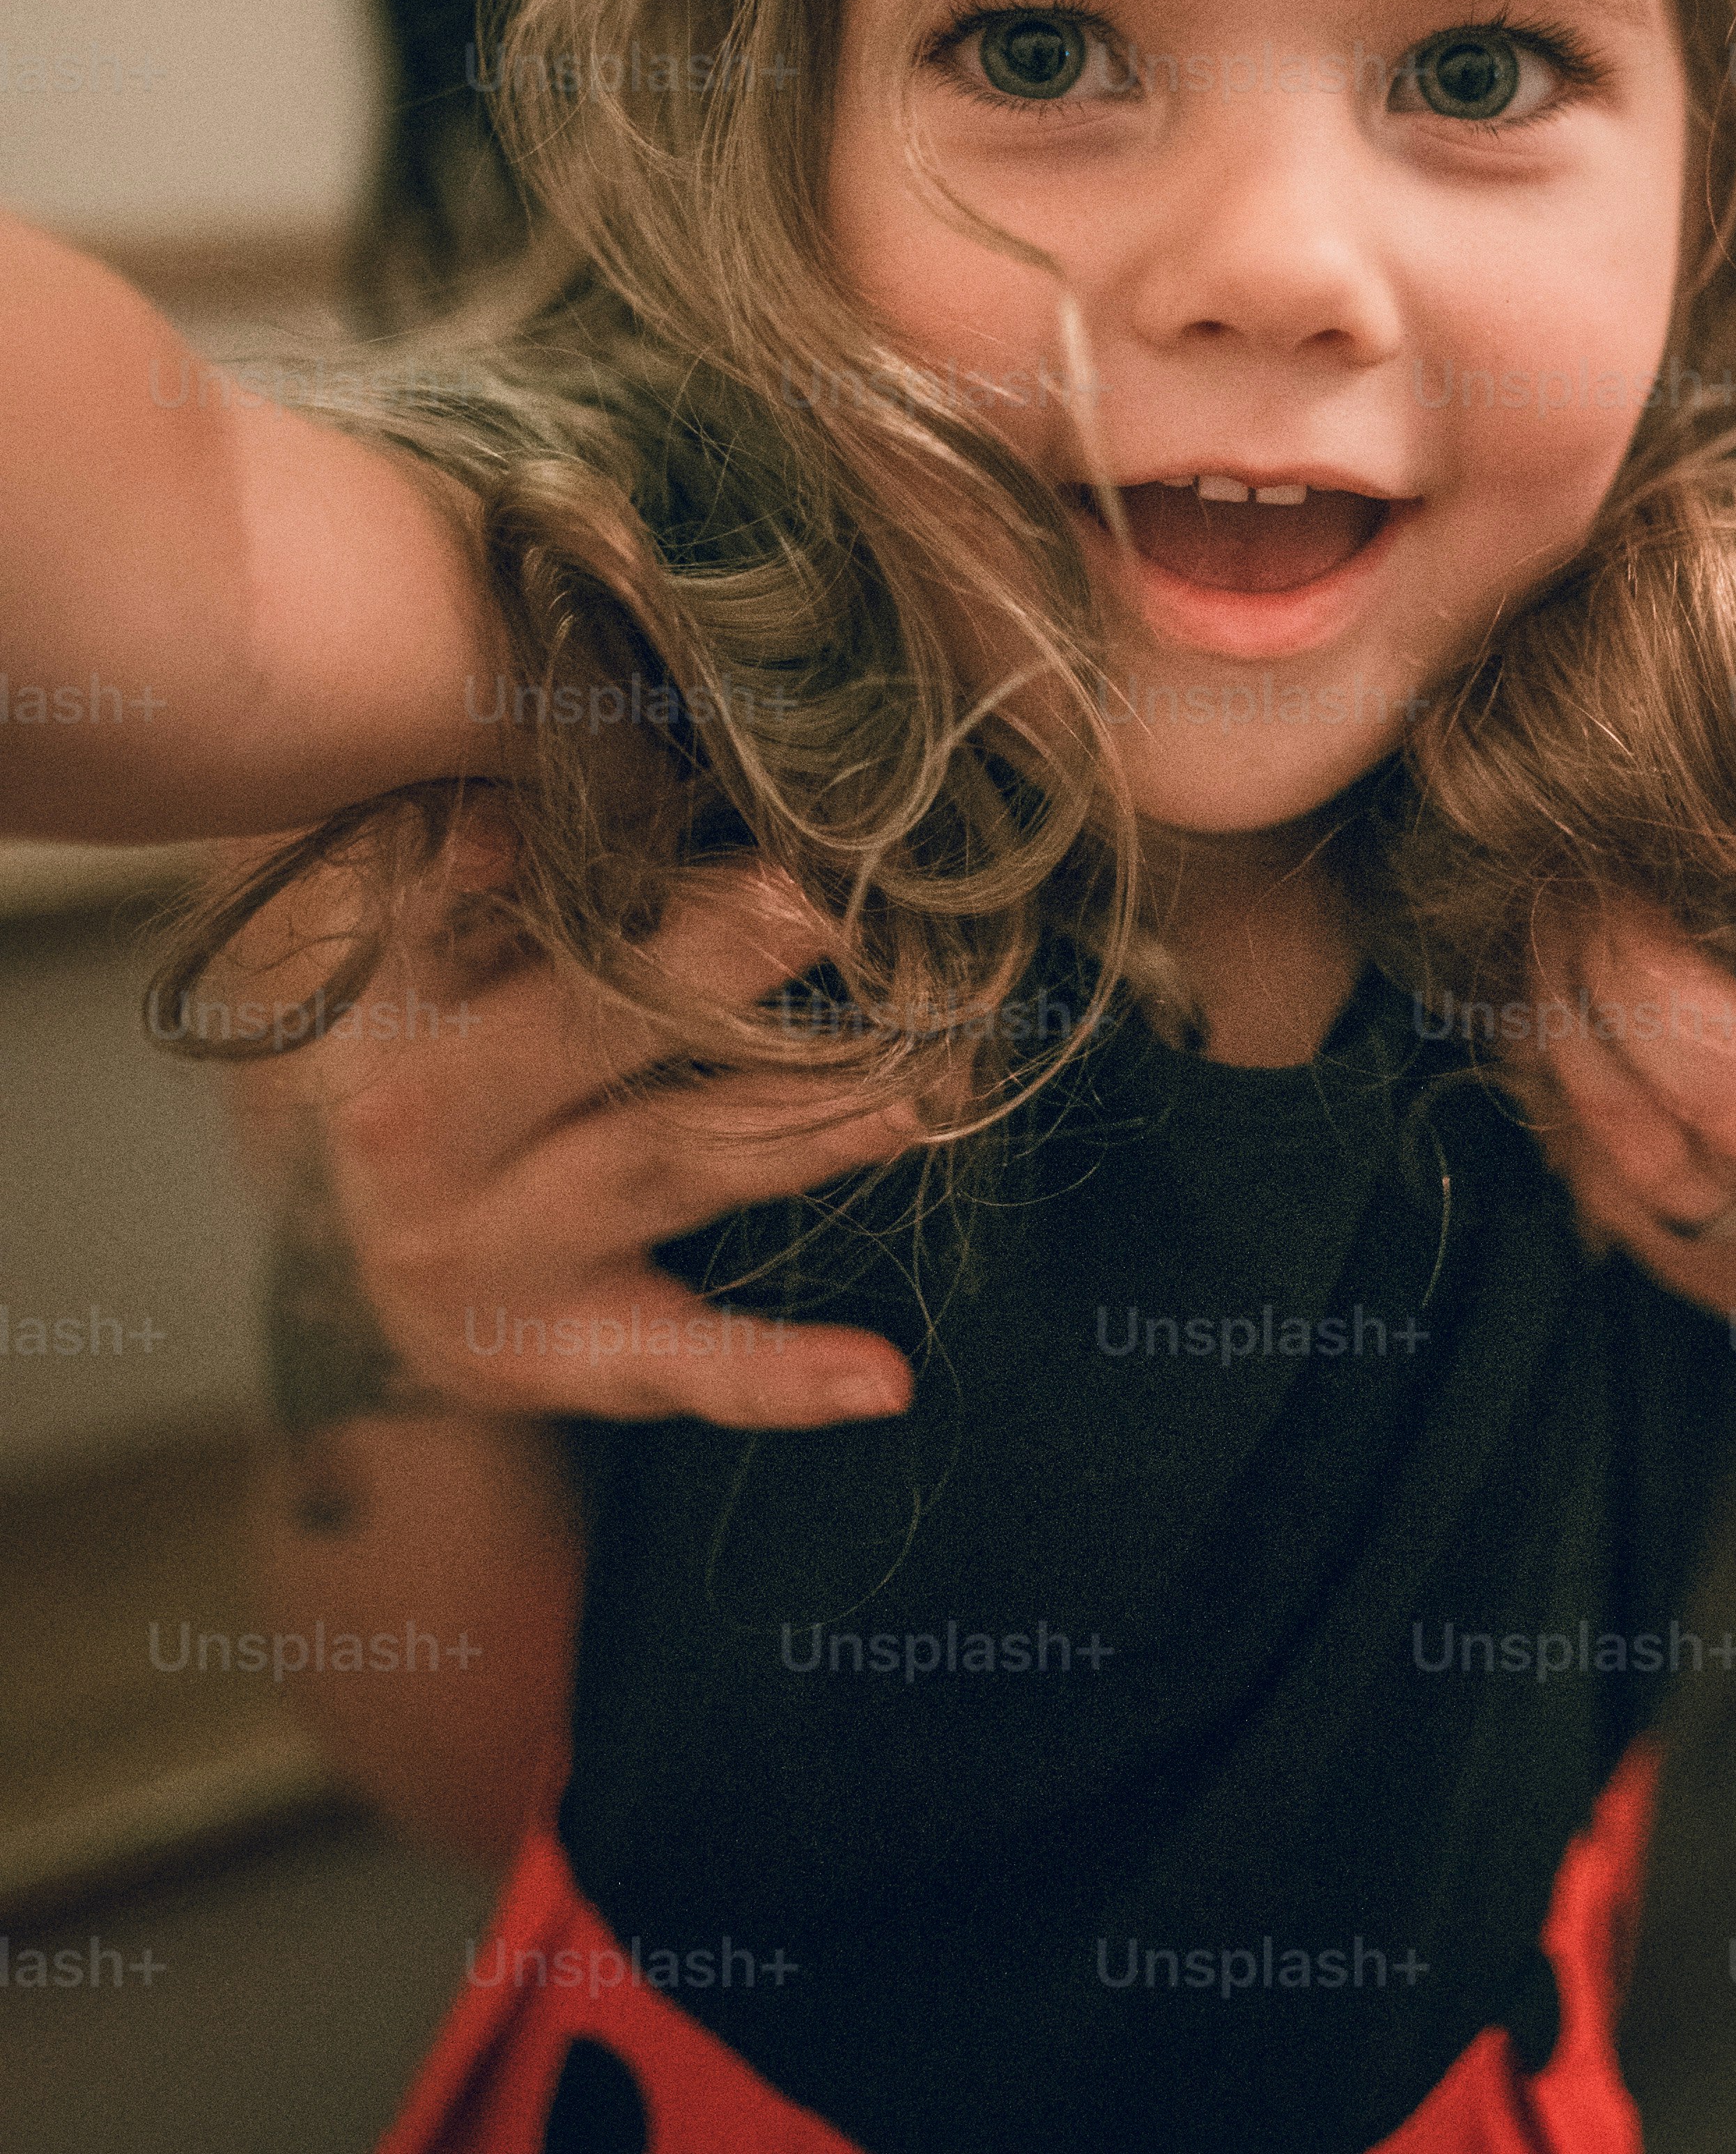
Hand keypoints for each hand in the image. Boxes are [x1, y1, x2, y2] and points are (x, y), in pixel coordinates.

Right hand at [251, 803, 928, 1429]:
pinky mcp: (569, 1355)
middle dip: (714, 967)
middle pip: (583, 1032)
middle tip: (832, 903)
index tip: (666, 808)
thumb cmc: (467, 1064)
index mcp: (409, 1005)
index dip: (552, 866)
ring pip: (666, 1165)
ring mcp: (496, 1256)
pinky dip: (786, 1374)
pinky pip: (687, 1362)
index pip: (472, 919)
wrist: (396, 1265)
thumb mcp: (463, 961)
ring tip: (922, 1084)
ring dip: (802, 1124)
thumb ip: (525, 875)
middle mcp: (429, 1134)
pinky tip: (885, 1379)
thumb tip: (573, 774)